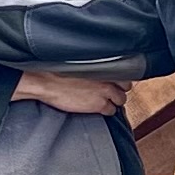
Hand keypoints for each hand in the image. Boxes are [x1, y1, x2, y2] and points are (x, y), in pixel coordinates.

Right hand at [14, 69, 128, 118]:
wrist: (48, 82)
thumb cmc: (58, 71)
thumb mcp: (80, 62)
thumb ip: (93, 65)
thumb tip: (97, 67)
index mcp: (103, 64)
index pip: (123, 72)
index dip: (119, 78)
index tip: (116, 81)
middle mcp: (107, 77)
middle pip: (126, 86)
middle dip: (120, 89)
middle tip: (112, 92)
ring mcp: (105, 92)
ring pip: (121, 100)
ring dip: (115, 101)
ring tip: (105, 101)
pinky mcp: (99, 105)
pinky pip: (111, 111)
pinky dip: (107, 110)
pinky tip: (99, 108)